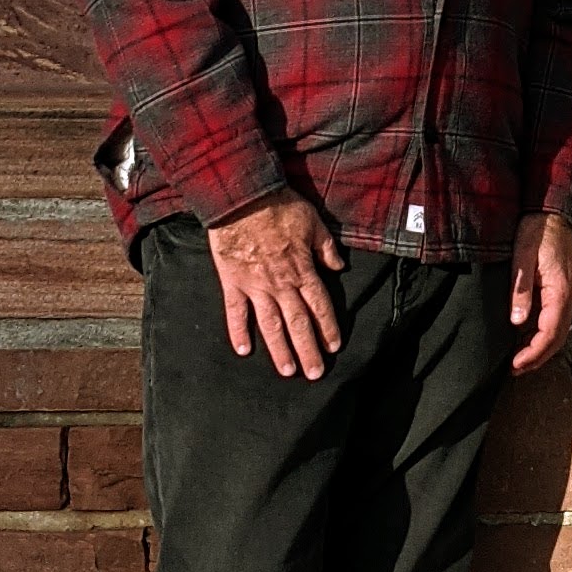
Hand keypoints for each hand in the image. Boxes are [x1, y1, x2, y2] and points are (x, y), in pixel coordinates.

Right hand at [208, 192, 345, 374]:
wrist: (242, 197)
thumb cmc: (280, 205)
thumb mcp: (314, 221)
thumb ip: (326, 247)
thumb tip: (339, 265)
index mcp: (302, 269)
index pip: (319, 306)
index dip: (328, 328)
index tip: (334, 347)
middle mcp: (281, 284)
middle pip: (298, 323)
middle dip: (308, 350)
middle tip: (314, 374)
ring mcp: (255, 285)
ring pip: (270, 324)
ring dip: (280, 350)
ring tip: (287, 371)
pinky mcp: (232, 282)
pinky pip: (235, 312)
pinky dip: (238, 331)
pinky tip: (244, 350)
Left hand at [507, 213, 571, 373]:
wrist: (551, 210)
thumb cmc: (536, 230)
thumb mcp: (522, 256)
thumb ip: (521, 289)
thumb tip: (518, 322)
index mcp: (560, 290)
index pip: (550, 333)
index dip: (533, 353)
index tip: (515, 364)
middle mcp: (569, 296)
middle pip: (557, 338)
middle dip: (537, 358)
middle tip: (514, 370)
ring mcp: (568, 293)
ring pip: (559, 331)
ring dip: (541, 349)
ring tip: (519, 360)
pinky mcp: (562, 289)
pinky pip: (556, 320)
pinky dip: (543, 335)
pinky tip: (526, 337)